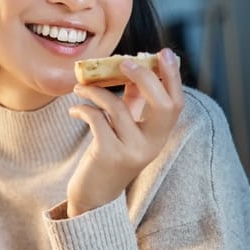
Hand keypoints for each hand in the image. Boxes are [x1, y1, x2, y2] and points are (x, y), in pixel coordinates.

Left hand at [66, 49, 183, 216]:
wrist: (93, 196)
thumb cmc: (109, 156)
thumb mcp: (126, 130)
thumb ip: (133, 103)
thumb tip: (134, 68)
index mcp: (160, 136)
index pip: (175, 103)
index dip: (172, 77)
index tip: (164, 52)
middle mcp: (152, 145)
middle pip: (161, 104)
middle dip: (143, 76)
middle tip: (121, 60)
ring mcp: (132, 151)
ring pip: (117, 107)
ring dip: (95, 91)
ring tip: (79, 88)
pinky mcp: (109, 155)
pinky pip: (96, 119)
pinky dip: (83, 108)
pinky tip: (74, 110)